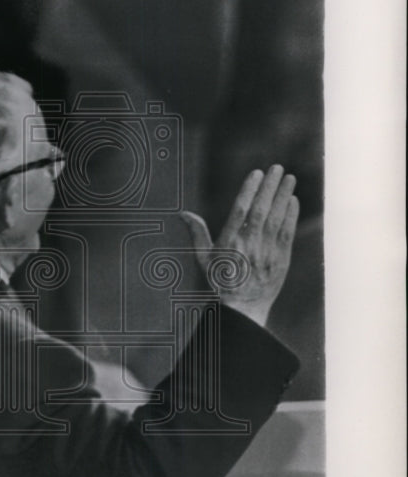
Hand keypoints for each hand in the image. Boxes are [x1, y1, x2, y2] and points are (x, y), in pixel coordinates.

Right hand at [180, 165, 298, 326]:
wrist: (243, 308)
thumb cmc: (221, 281)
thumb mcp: (204, 258)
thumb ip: (197, 233)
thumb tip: (183, 213)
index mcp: (228, 244)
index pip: (240, 211)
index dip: (249, 190)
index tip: (256, 173)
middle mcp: (248, 247)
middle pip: (261, 211)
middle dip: (270, 188)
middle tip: (277, 168)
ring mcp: (266, 253)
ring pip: (277, 219)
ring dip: (284, 197)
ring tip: (289, 178)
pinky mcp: (281, 260)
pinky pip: (287, 233)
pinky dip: (291, 215)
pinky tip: (293, 200)